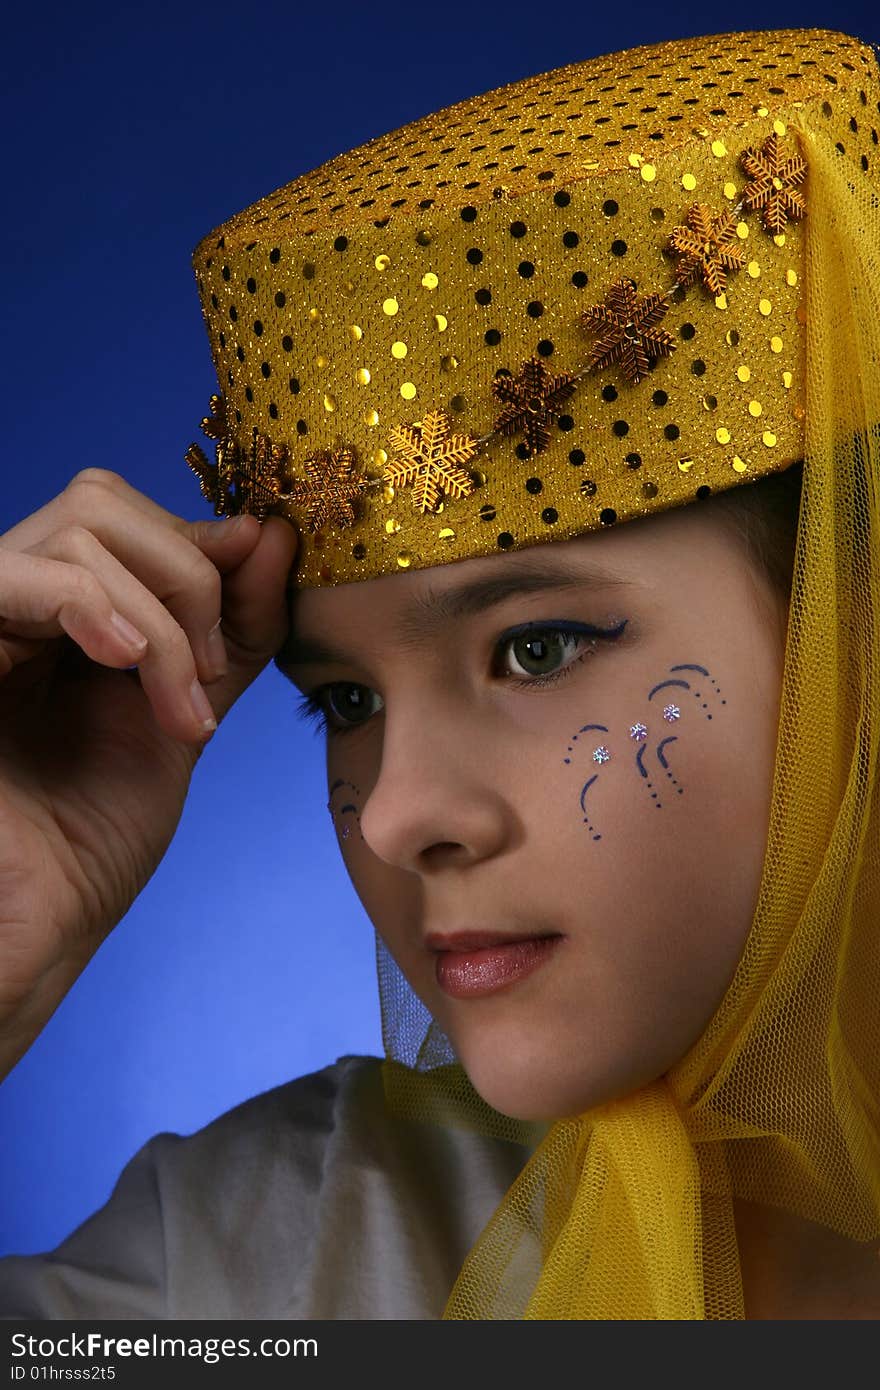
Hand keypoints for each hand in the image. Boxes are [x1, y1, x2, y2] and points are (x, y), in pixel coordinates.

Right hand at [0, 468, 298, 1076]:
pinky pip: (17, 575)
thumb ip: (228, 632)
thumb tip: (270, 533)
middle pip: (102, 498)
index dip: (203, 550)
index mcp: (61, 612)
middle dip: (187, 577)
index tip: (244, 630)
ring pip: (77, 528)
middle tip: (209, 675)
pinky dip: (92, 603)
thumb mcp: (186, 718)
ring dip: (161, 618)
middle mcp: (12, 601)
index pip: (131, 514)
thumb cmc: (93, 841)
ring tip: (175, 712)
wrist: (31, 929)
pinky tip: (124, 663)